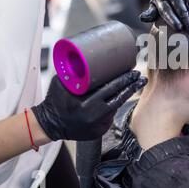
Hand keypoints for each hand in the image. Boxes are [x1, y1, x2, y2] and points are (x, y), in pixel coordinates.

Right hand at [32, 71, 146, 140]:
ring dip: (125, 95)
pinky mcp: (100, 131)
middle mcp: (93, 117)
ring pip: (116, 107)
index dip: (124, 80)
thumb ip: (73, 72)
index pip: (110, 90)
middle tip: (139, 77)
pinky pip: (110, 116)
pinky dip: (114, 106)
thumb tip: (86, 56)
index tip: (133, 72)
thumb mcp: (60, 83)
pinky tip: (119, 97)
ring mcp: (98, 126)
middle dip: (131, 86)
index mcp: (84, 104)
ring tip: (134, 84)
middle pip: (119, 98)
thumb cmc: (54, 101)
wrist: (49, 125)